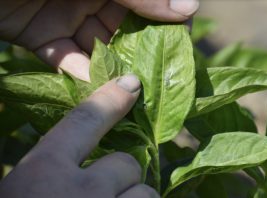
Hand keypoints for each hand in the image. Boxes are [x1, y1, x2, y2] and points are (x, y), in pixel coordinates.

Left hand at [0, 0, 198, 80]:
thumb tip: (189, 6)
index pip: (145, 1)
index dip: (165, 18)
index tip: (182, 41)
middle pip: (124, 28)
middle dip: (140, 51)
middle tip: (159, 74)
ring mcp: (66, 17)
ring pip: (97, 48)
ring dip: (112, 67)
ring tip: (131, 88)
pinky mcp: (42, 36)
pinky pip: (65, 58)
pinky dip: (79, 73)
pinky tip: (94, 86)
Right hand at [0, 74, 158, 197]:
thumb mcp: (25, 188)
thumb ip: (55, 168)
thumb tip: (91, 145)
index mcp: (42, 177)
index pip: (83, 121)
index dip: (109, 99)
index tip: (131, 84)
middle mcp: (79, 197)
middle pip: (127, 164)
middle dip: (120, 177)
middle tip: (99, 195)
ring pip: (146, 194)